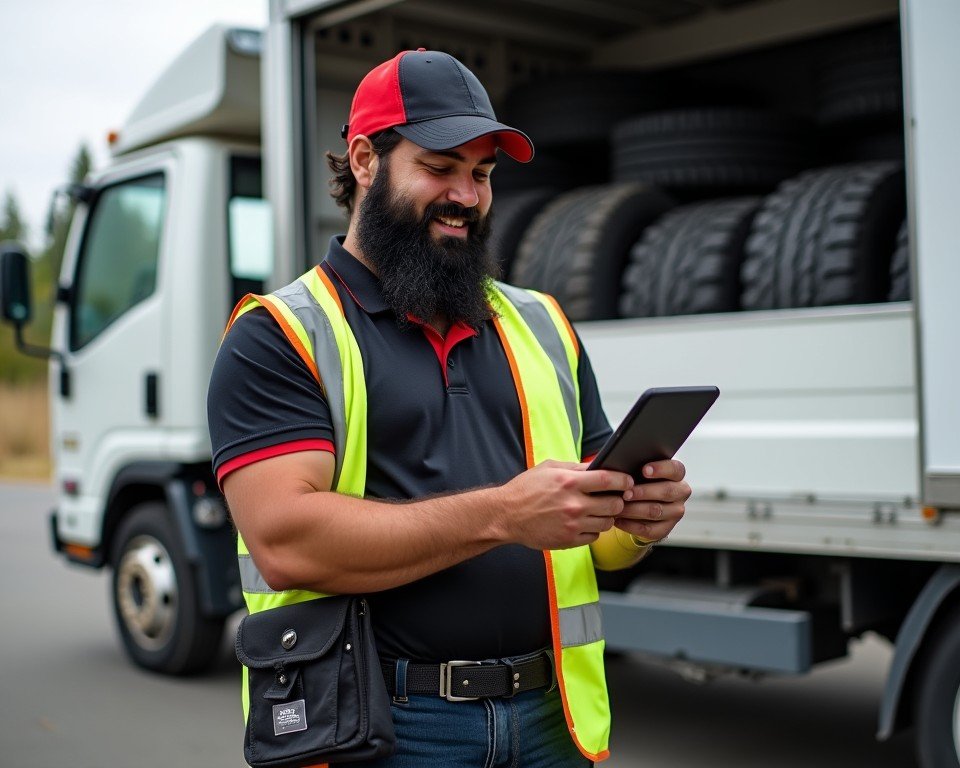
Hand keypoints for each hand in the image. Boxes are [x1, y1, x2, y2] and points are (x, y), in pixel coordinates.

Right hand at [496, 460, 633, 549]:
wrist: (506, 515)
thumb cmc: (525, 489)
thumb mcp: (548, 468)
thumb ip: (575, 467)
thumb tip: (597, 467)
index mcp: (569, 482)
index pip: (608, 480)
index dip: (623, 480)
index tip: (627, 481)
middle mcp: (573, 504)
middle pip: (614, 504)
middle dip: (618, 500)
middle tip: (614, 498)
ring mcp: (572, 524)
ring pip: (607, 522)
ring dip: (607, 516)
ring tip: (597, 510)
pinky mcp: (569, 540)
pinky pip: (594, 536)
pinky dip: (593, 529)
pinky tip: (584, 522)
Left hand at [614, 459, 689, 543]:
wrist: (640, 506)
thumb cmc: (639, 482)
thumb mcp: (641, 473)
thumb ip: (638, 468)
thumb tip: (623, 468)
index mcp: (677, 475)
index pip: (676, 469)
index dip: (661, 469)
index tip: (644, 470)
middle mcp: (680, 493)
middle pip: (667, 492)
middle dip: (644, 492)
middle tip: (626, 493)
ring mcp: (674, 513)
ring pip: (656, 511)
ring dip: (634, 510)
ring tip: (618, 507)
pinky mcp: (665, 529)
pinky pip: (649, 529)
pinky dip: (631, 525)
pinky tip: (618, 520)